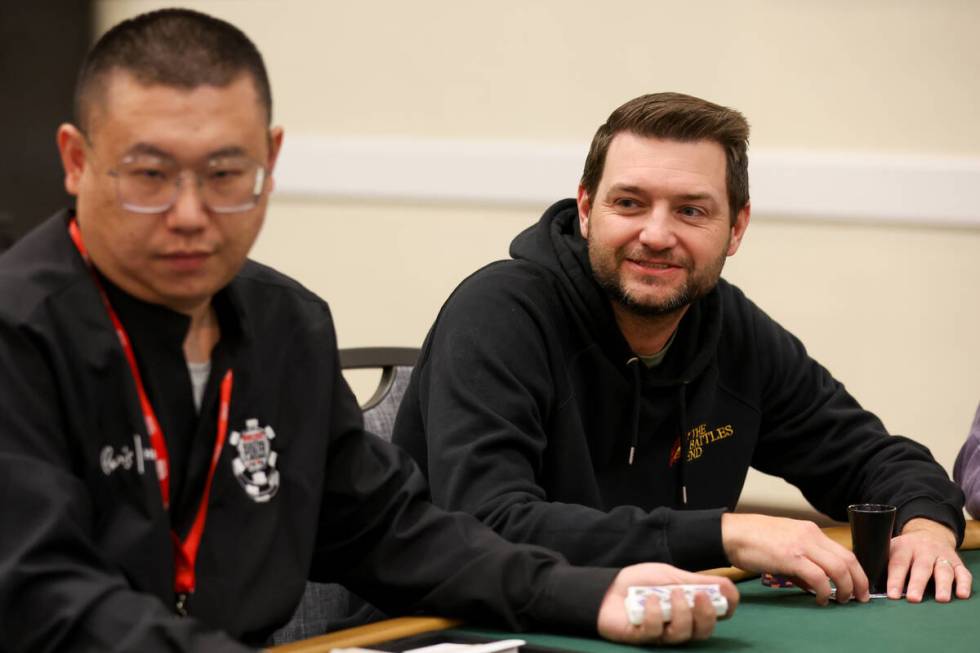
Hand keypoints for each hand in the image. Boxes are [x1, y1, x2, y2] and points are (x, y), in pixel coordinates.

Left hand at [597, 563, 737, 645]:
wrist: (609, 586)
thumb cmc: (642, 581)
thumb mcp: (672, 575)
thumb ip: (699, 582)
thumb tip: (730, 588)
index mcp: (690, 610)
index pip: (716, 618)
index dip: (725, 610)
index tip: (726, 597)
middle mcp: (679, 626)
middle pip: (703, 632)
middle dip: (706, 615)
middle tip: (699, 596)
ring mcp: (662, 634)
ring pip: (682, 634)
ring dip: (680, 612)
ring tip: (670, 593)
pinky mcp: (643, 637)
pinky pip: (655, 632)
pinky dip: (654, 614)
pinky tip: (649, 600)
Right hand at [721, 513, 869, 604]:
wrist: (732, 533)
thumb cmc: (752, 540)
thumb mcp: (783, 545)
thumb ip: (801, 562)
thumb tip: (814, 585)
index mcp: (809, 530)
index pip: (843, 551)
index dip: (856, 571)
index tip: (859, 586)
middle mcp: (810, 534)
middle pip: (848, 559)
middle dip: (859, 581)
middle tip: (861, 598)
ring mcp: (802, 545)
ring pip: (839, 568)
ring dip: (846, 588)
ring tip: (842, 600)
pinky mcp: (791, 557)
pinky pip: (819, 577)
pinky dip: (825, 591)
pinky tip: (821, 599)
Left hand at [888, 518, 971, 601]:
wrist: (928, 533)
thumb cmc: (905, 549)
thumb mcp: (891, 548)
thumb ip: (882, 563)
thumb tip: (869, 585)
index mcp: (904, 547)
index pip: (898, 563)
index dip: (895, 579)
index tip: (892, 595)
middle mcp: (924, 550)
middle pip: (921, 567)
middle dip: (917, 583)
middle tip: (913, 598)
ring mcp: (942, 556)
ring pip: (943, 569)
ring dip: (943, 585)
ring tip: (941, 598)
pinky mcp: (957, 562)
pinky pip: (963, 573)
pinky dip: (964, 583)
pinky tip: (961, 594)